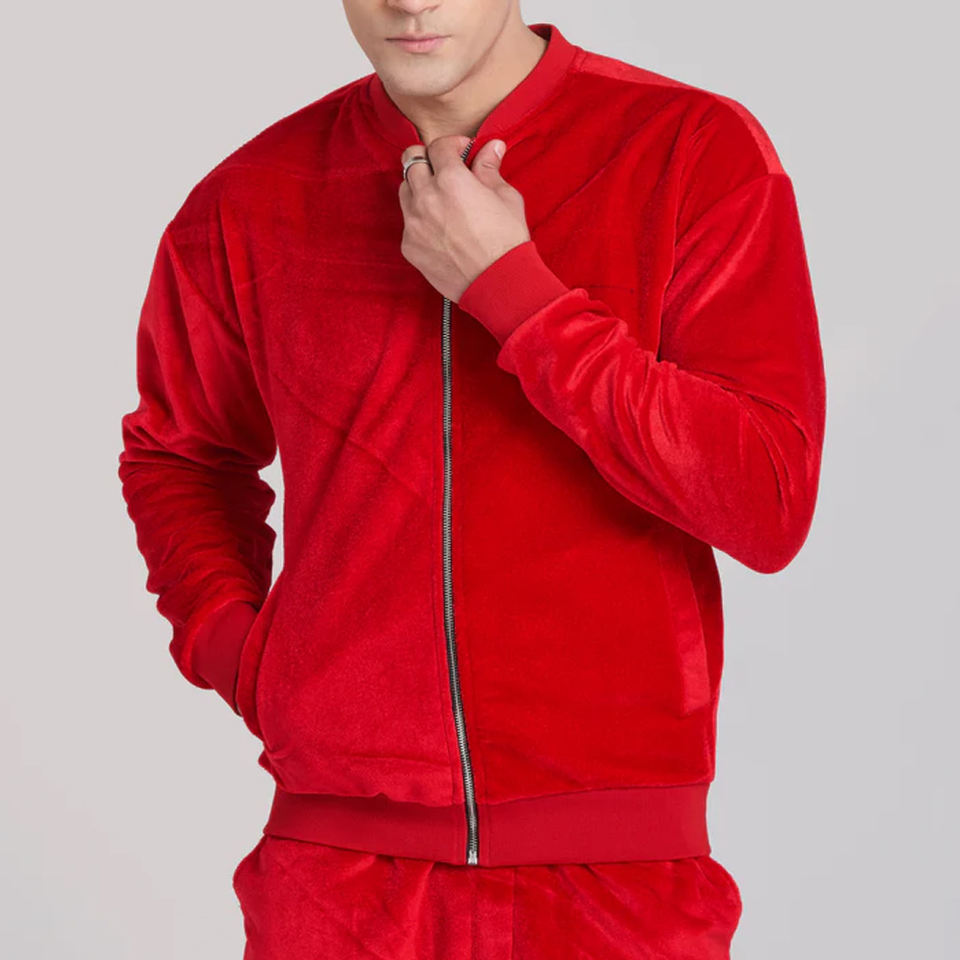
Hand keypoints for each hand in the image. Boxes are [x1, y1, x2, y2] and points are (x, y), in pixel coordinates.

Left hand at [398, 135, 530, 301]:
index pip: (438, 145)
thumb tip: (491, 147)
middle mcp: (426, 197)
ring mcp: (413, 223)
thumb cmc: (506, 241)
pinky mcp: (409, 246)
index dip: (453, 145)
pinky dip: (420, 218)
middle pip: (411, 159)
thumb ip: (490, 169)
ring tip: (440, 199)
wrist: (497, 284)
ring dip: (419, 186)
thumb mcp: (506, 198)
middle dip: (429, 159)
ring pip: (405, 189)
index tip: (463, 153)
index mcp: (451, 179)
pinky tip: (440, 228)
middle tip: (445, 170)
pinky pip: (407, 222)